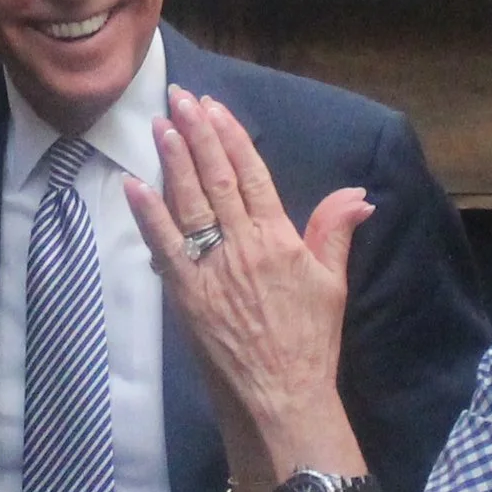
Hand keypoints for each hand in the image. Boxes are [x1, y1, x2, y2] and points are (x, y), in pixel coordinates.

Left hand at [123, 88, 370, 430]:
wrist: (282, 393)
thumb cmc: (310, 340)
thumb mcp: (332, 283)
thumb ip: (335, 232)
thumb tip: (358, 193)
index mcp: (280, 238)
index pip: (253, 175)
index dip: (232, 138)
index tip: (215, 108)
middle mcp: (244, 245)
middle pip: (217, 178)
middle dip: (197, 134)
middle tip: (179, 98)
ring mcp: (212, 268)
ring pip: (189, 202)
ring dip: (172, 161)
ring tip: (160, 124)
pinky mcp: (186, 292)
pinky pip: (164, 244)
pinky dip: (148, 213)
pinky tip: (133, 183)